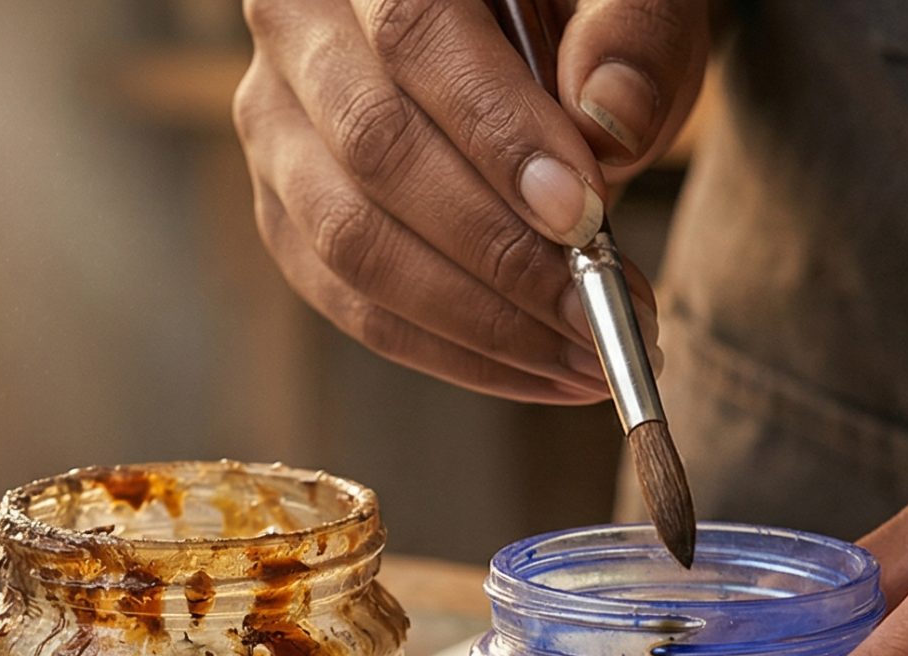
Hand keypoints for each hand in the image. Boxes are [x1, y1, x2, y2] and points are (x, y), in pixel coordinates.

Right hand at [233, 0, 710, 401]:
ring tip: (582, 357)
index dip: (497, 135)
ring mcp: (275, 122)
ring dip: (475, 321)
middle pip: (374, 150)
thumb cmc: (577, 6)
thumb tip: (610, 124)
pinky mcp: (282, 205)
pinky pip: (345, 298)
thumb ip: (632, 34)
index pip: (416, 36)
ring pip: (347, 241)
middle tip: (599, 313)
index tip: (582, 218)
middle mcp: (295, 25)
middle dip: (498, 252)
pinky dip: (445, 348)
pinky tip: (534, 368)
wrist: (511, 27)